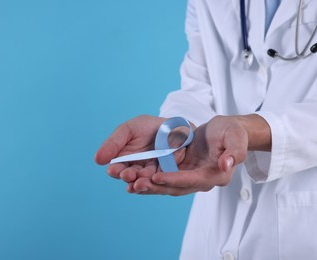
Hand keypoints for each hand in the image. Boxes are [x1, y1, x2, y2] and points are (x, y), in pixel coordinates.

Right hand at [94, 115, 190, 183]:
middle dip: (128, 177)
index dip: (115, 171)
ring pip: (144, 181)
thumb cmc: (147, 127)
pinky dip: (156, 182)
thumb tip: (97, 160)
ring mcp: (152, 173)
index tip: (114, 170)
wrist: (174, 125)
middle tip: (128, 175)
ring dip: (141, 183)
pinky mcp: (167, 175)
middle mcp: (136, 169)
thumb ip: (113, 143)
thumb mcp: (128, 130)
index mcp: (124, 160)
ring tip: (139, 182)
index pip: (116, 169)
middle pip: (130, 177)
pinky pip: (161, 180)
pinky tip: (153, 180)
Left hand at [130, 114, 270, 195]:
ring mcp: (191, 178)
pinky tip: (134, 179)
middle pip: (176, 187)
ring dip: (149, 186)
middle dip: (156, 187)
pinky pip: (164, 179)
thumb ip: (234, 150)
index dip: (174, 179)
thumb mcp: (235, 135)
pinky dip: (150, 180)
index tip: (157, 176)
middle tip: (135, 184)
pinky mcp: (182, 173)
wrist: (224, 132)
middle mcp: (202, 181)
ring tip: (130, 184)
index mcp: (217, 174)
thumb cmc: (231, 131)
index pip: (193, 180)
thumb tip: (227, 164)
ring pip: (167, 186)